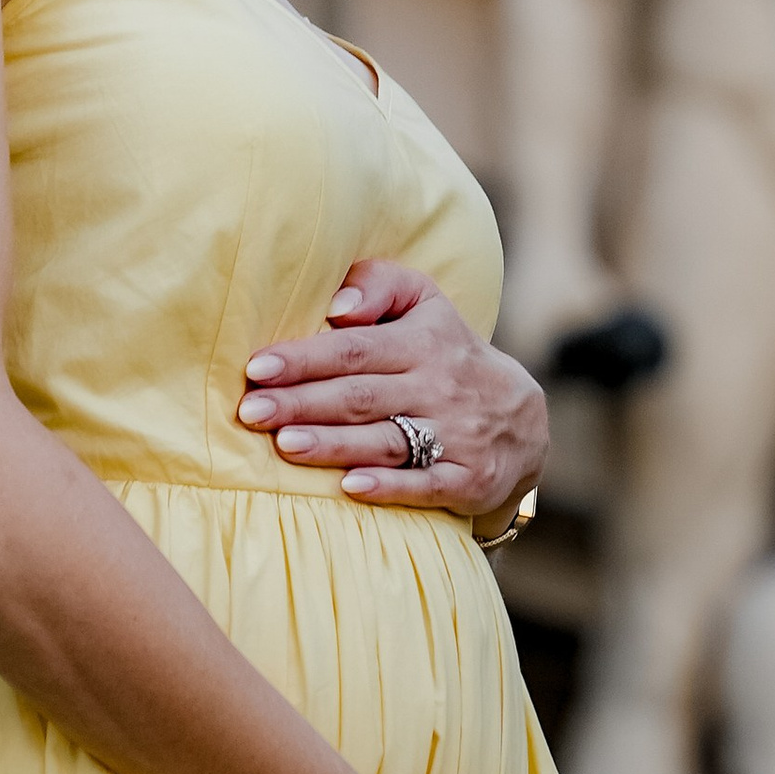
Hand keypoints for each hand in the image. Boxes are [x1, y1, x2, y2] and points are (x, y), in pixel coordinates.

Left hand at [236, 260, 548, 525]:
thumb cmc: (447, 353)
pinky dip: (390, 486)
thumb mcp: (425, 304)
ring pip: (387, 440)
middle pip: (362, 396)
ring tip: (285, 445)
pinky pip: (427, 484)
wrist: (523, 420)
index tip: (256, 368)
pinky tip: (350, 487)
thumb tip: (336, 307)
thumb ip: (379, 286)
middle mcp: (440, 387)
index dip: (305, 359)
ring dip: (335, 445)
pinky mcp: (468, 479)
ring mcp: (457, 436)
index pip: (356, 349)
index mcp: (423, 342)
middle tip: (251, 412)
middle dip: (303, 403)